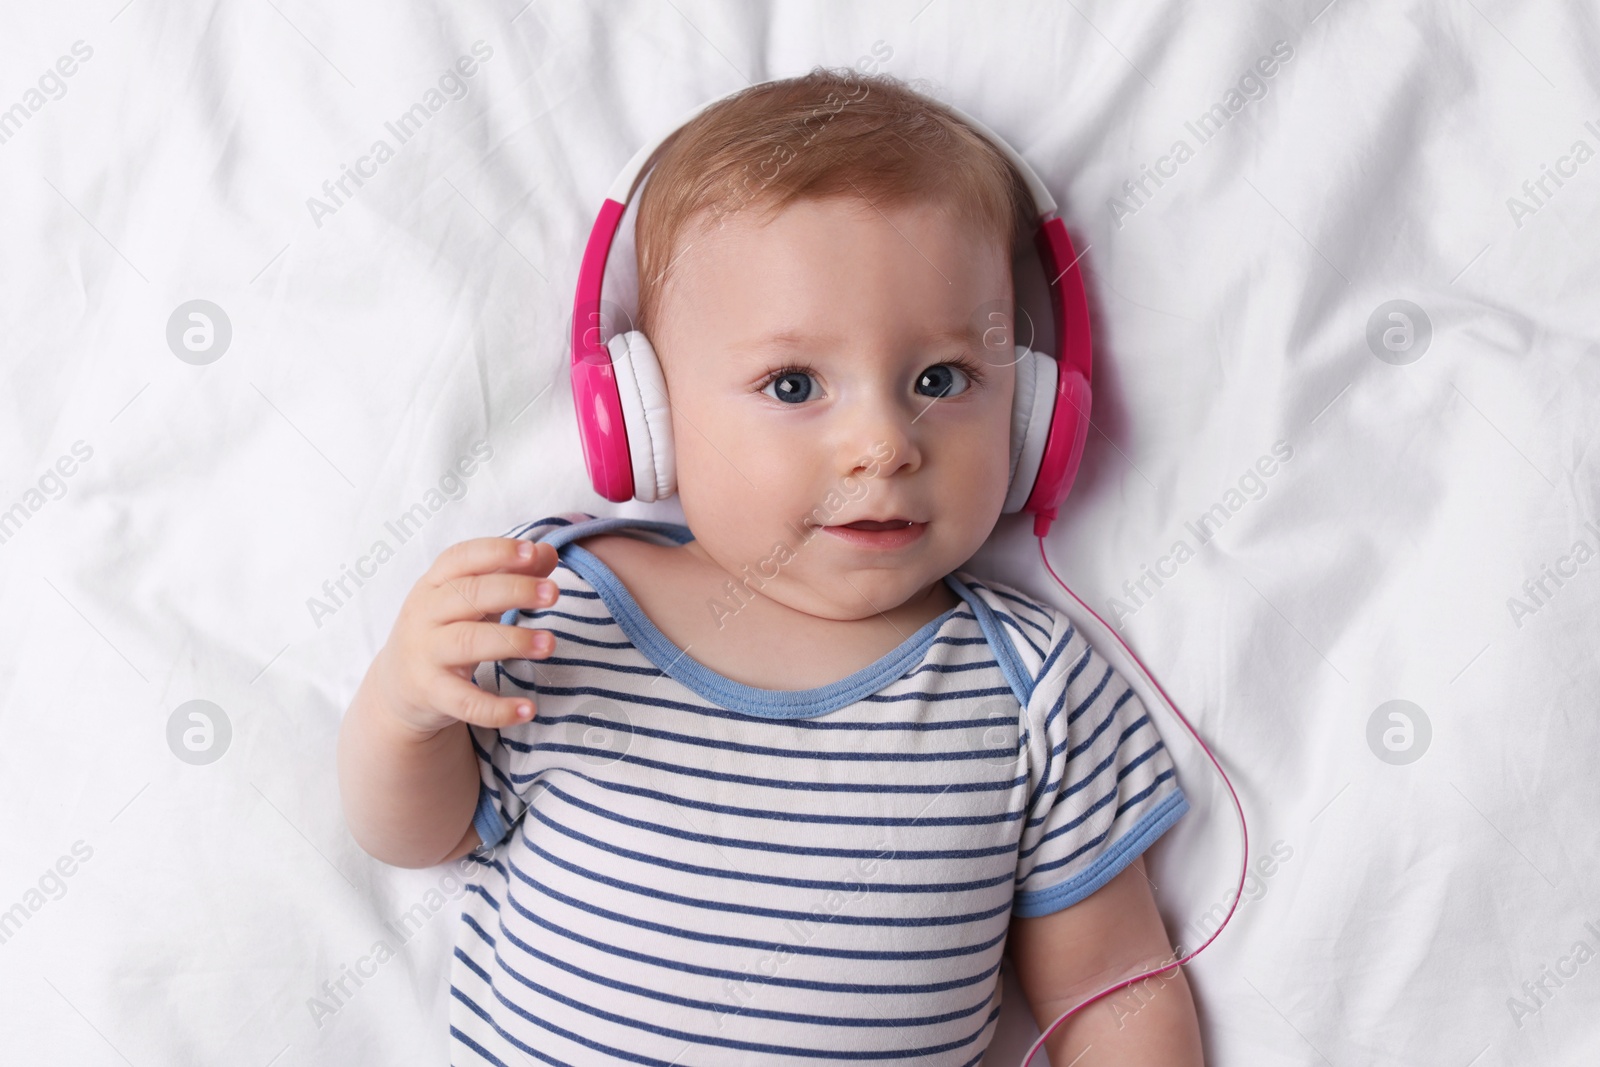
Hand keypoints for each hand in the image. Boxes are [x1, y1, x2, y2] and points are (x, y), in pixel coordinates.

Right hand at [369, 536, 558, 735]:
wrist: (397, 685)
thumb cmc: (445, 629)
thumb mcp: (469, 599)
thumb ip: (508, 574)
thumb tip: (549, 553)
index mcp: (434, 584)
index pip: (461, 558)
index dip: (496, 551)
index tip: (532, 552)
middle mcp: (425, 614)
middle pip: (469, 595)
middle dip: (514, 590)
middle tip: (553, 593)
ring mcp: (426, 654)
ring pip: (468, 642)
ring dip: (512, 641)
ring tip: (549, 643)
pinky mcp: (431, 693)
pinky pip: (466, 702)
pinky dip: (496, 708)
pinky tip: (528, 709)